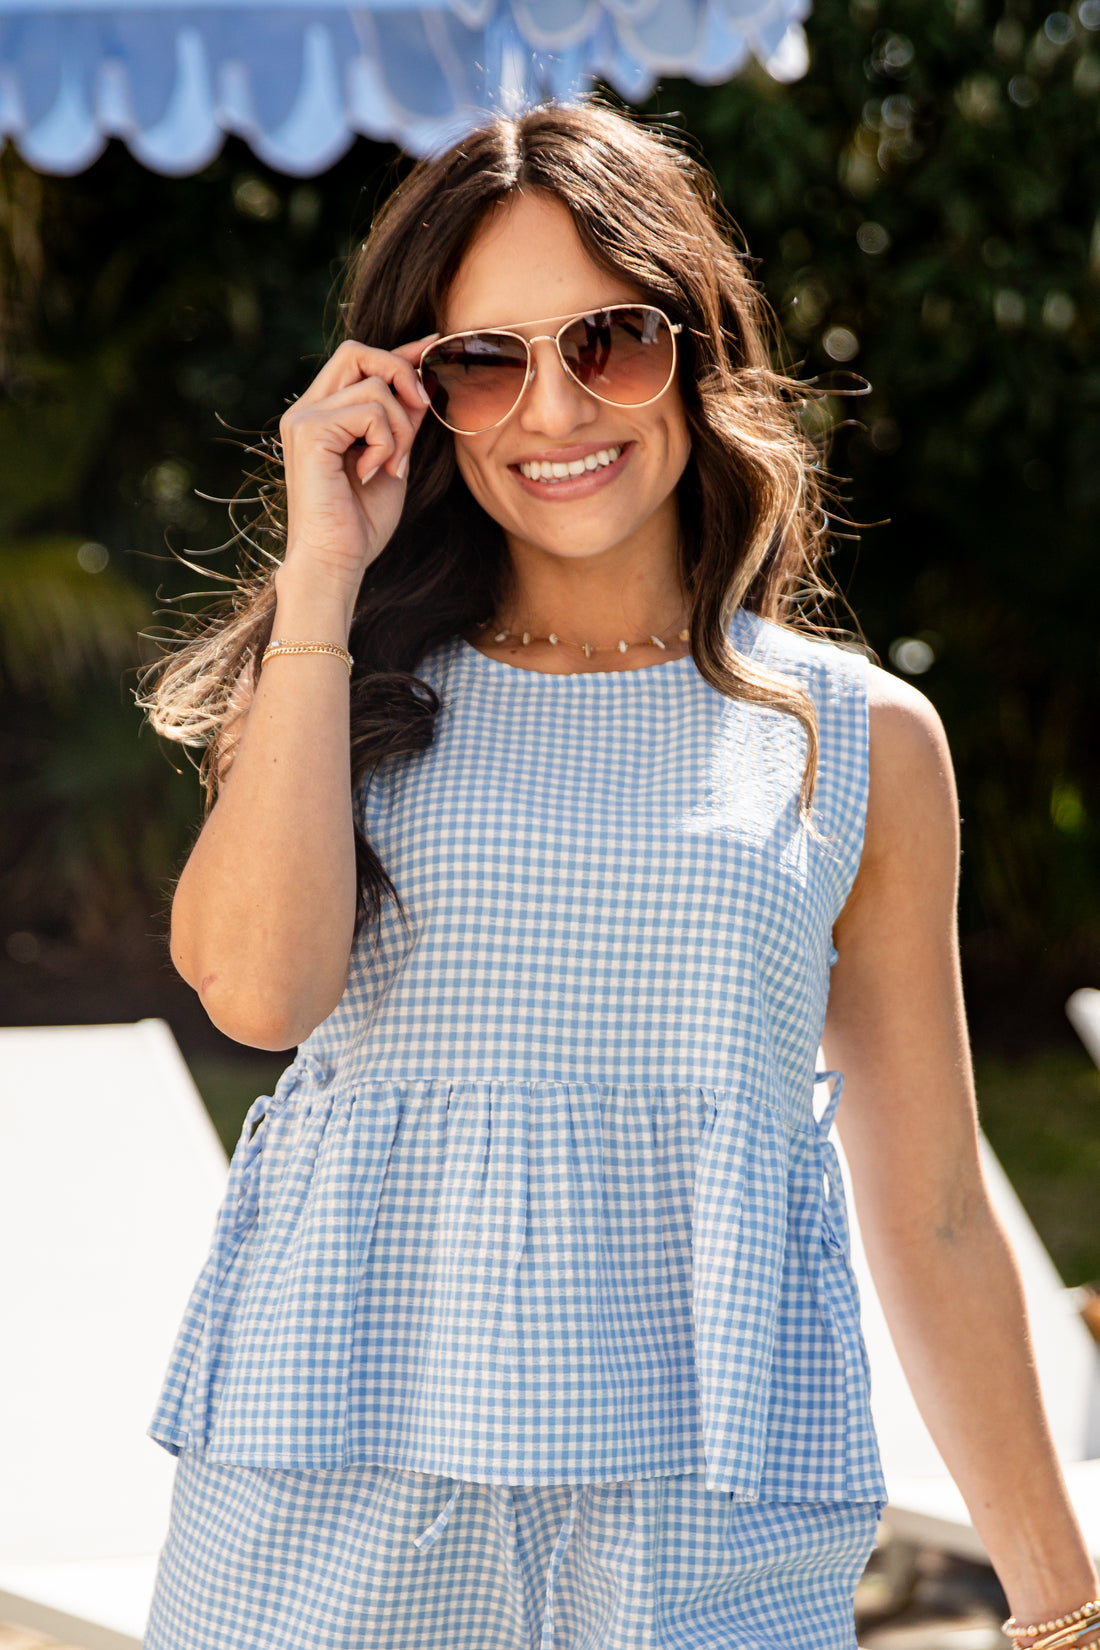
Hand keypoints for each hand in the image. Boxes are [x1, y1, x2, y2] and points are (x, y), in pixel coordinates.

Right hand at [277, 334, 437, 609]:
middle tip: (422, 411)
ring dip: (401, 428)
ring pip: (375, 387)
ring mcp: (303, 419)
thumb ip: (401, 421)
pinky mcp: (309, 432)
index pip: (358, 361)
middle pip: (357, 352)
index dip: (398, 352)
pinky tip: (374, 473)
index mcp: (321, 415)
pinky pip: (370, 411)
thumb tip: (424, 381)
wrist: (335, 561)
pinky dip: (386, 442)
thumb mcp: (392, 460)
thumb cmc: (360, 523)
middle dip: (401, 373)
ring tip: (392, 466)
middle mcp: (306, 410)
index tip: (434, 345)